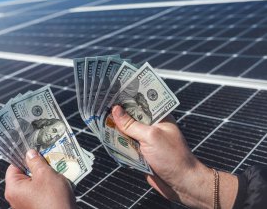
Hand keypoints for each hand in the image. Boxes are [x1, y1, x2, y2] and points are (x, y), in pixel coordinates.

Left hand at [5, 149, 76, 208]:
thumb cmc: (53, 200)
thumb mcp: (45, 174)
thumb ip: (36, 161)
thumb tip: (30, 154)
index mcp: (13, 189)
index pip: (13, 167)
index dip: (24, 158)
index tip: (34, 152)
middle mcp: (16, 198)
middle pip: (25, 175)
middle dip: (37, 167)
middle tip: (48, 160)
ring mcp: (26, 204)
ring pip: (34, 184)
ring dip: (45, 176)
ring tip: (57, 171)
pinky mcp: (37, 207)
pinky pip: (40, 193)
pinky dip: (48, 187)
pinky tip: (59, 183)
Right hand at [112, 105, 237, 208]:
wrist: (181, 185)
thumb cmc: (173, 158)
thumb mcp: (151, 136)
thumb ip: (131, 124)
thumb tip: (115, 110)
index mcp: (159, 117)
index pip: (140, 103)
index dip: (126, 98)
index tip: (111, 94)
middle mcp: (152, 127)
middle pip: (130, 117)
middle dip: (117, 115)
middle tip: (100, 108)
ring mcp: (146, 141)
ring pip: (126, 132)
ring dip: (115, 130)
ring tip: (99, 122)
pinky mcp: (141, 154)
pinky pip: (126, 146)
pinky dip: (118, 144)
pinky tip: (106, 139)